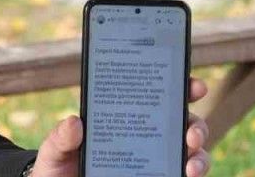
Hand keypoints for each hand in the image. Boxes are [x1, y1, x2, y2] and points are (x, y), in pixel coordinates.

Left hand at [29, 76, 210, 176]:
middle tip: (191, 134)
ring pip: (191, 153)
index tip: (194, 86)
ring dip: (199, 156)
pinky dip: (193, 175)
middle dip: (196, 125)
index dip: (181, 87)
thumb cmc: (59, 167)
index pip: (156, 96)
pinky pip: (183, 176)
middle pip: (183, 124)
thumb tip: (74, 122)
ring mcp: (155, 160)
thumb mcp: (55, 150)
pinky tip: (187, 175)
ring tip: (191, 165)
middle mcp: (146, 136)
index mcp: (125, 117)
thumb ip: (61, 137)